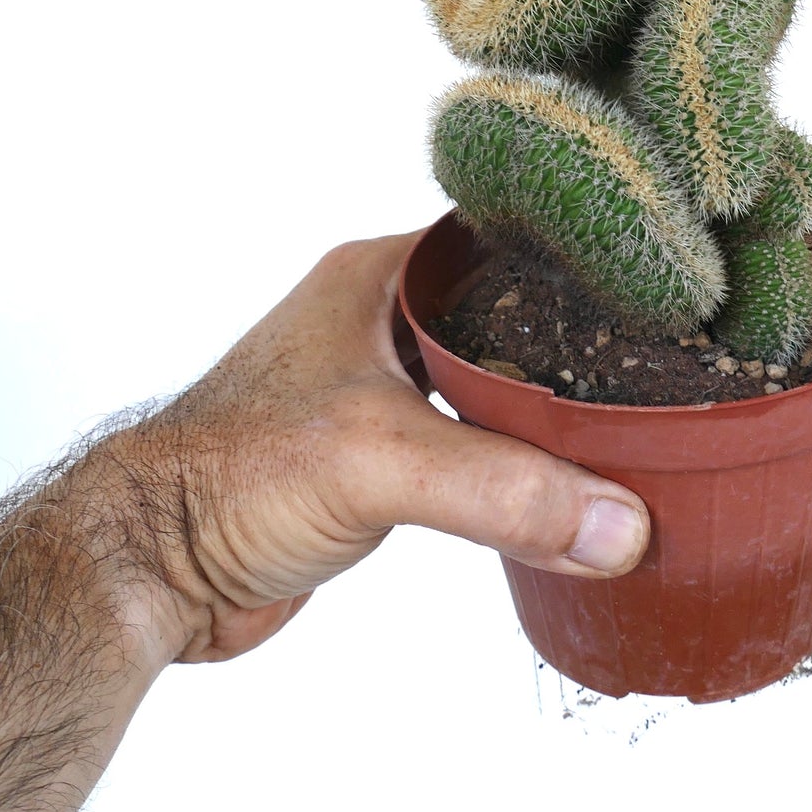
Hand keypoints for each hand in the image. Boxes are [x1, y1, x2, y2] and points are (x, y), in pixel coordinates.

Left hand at [119, 233, 649, 664]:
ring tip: (626, 426)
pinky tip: (558, 482)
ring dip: (544, 412)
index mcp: (377, 278)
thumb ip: (505, 490)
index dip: (576, 261)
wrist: (153, 568)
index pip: (500, 242)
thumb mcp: (380, 462)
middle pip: (508, 319)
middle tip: (659, 368)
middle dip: (575, 347)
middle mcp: (380, 321)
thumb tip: (619, 524)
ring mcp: (378, 389)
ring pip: (490, 385)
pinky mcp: (378, 455)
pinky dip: (514, 462)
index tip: (654, 286)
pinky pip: (469, 445)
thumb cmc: (227, 476)